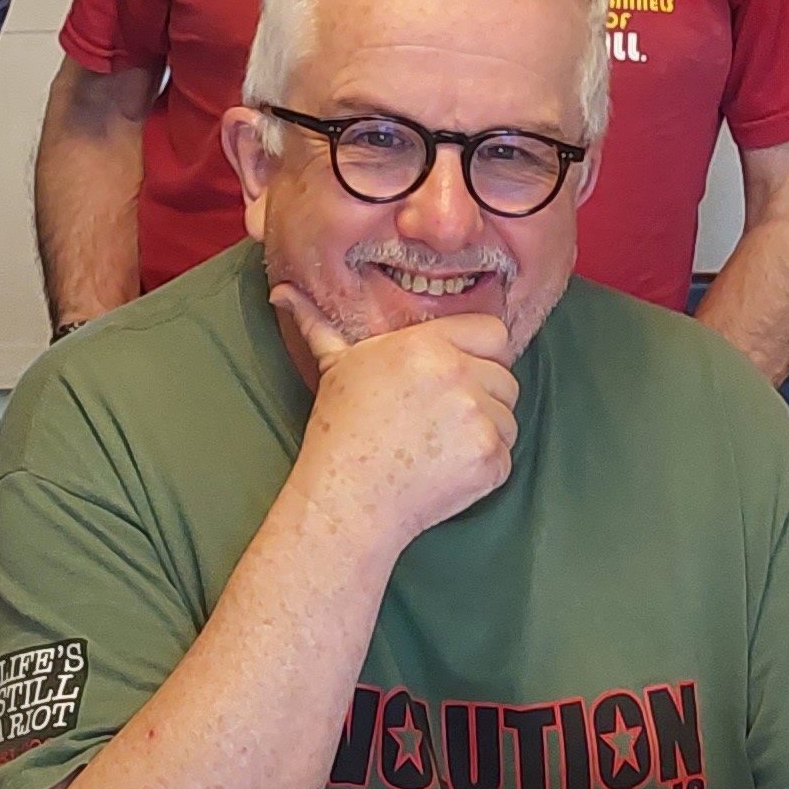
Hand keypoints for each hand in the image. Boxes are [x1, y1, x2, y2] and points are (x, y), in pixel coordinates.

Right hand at [273, 286, 519, 551]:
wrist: (349, 497)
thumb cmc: (341, 428)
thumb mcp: (334, 365)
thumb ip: (318, 322)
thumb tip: (280, 292)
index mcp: (425, 344)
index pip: (494, 332)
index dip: (481, 352)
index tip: (458, 373)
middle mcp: (457, 374)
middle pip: (506, 376)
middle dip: (484, 395)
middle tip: (443, 416)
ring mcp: (478, 418)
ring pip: (509, 416)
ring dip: (486, 430)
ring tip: (441, 443)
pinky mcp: (491, 459)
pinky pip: (507, 453)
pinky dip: (485, 464)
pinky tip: (446, 467)